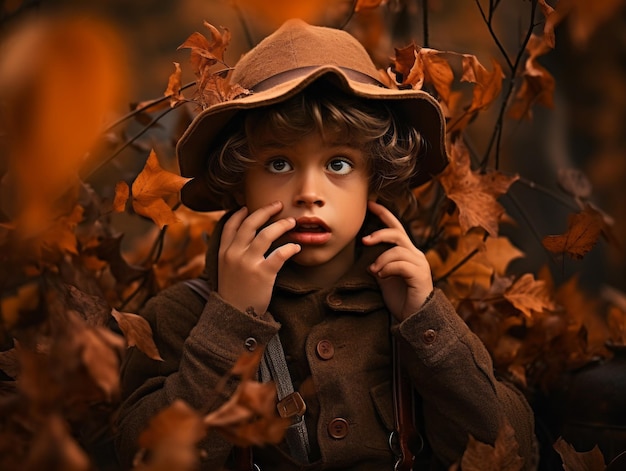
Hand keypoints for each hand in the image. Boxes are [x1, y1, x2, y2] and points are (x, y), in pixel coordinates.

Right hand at [218, 201, 300, 314]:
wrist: (235, 316)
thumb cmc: (234, 294)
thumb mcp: (225, 271)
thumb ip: (231, 254)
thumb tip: (243, 241)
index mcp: (224, 252)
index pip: (231, 225)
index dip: (240, 214)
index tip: (249, 207)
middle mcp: (234, 254)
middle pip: (250, 223)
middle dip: (265, 210)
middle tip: (278, 205)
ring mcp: (248, 263)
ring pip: (266, 234)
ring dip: (281, 225)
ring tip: (292, 222)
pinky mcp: (263, 274)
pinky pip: (280, 254)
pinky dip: (290, 247)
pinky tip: (296, 246)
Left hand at [362, 201, 433, 321]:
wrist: (414, 318)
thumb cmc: (399, 299)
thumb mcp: (384, 277)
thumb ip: (379, 263)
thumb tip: (366, 255)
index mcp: (407, 252)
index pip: (396, 228)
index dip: (384, 214)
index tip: (370, 203)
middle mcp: (415, 255)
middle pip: (398, 234)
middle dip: (380, 234)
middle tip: (364, 241)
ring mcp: (420, 264)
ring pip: (397, 249)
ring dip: (381, 259)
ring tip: (374, 271)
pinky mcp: (420, 275)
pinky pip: (401, 264)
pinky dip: (387, 268)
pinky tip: (381, 276)